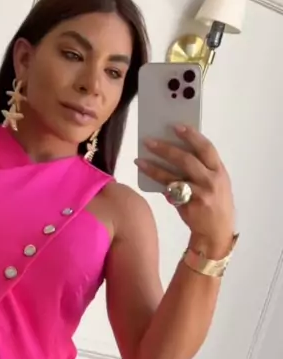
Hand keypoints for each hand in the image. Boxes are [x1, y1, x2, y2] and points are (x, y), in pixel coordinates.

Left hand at [135, 125, 235, 257]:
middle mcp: (212, 180)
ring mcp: (201, 194)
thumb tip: (174, 153)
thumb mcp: (215, 183)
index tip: (176, 126)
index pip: (206, 147)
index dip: (191, 136)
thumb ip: (201, 169)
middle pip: (187, 159)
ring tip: (140, 160)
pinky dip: (158, 183)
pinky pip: (170, 192)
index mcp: (219, 170)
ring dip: (154, 167)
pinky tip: (147, 176)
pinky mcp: (190, 206)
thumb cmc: (214, 204)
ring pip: (174, 176)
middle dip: (166, 149)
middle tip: (149, 141)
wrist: (216, 232)